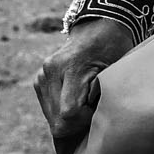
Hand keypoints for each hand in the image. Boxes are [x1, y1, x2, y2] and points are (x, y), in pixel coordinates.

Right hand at [33, 16, 134, 143]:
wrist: (97, 30)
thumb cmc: (113, 50)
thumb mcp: (115, 71)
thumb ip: (102, 96)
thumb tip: (98, 123)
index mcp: (69, 67)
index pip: (68, 114)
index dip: (84, 119)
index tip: (97, 109)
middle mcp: (49, 71)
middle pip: (57, 122)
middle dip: (77, 122)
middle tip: (92, 107)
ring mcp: (41, 76)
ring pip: (52, 120)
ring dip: (69, 118)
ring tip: (84, 101)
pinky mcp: (39, 81)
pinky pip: (49, 111)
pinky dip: (62, 111)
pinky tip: (75, 98)